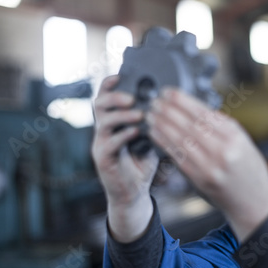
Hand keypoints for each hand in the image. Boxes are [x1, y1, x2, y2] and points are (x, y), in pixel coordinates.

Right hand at [92, 76, 158, 241]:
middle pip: (99, 103)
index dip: (110, 83)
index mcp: (113, 120)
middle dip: (115, 96)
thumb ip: (153, 122)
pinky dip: (123, 135)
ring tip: (139, 114)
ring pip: (102, 121)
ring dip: (121, 115)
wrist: (133, 193)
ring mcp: (101, 143)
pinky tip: (136, 133)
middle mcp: (103, 129)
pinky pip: (109, 143)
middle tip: (132, 98)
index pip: (106, 96)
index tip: (122, 75)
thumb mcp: (150, 137)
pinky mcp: (102, 159)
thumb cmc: (142, 162)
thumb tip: (168, 103)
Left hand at [146, 88, 267, 241]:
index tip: (169, 92)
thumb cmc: (249, 169)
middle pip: (190, 124)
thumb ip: (221, 126)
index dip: (183, 101)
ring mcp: (210, 166)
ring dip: (162, 125)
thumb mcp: (243, 141)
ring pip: (181, 139)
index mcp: (234, 136)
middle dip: (169, 110)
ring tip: (151, 115)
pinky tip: (155, 133)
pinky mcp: (200, 179)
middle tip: (155, 101)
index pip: (203, 112)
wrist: (254, 202)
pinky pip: (178, 156)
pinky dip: (164, 142)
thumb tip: (195, 108)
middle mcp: (223, 149)